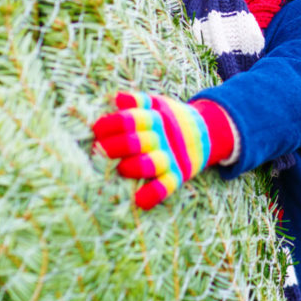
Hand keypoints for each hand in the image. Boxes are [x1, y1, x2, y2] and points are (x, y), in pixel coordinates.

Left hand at [92, 92, 235, 208]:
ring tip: (120, 169)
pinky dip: (154, 194)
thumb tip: (117, 98)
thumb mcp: (157, 104)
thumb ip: (137, 101)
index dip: (111, 124)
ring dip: (134, 167)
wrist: (203, 133)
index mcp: (156, 118)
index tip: (96, 129)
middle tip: (98, 150)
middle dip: (115, 147)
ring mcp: (171, 158)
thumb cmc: (167, 119)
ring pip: (152, 164)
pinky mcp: (178, 176)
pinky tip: (139, 201)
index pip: (130, 120)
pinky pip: (167, 186)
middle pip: (137, 142)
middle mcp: (163, 138)